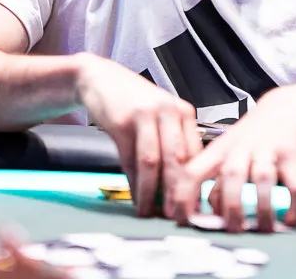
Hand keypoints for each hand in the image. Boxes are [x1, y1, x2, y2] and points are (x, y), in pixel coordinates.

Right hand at [76, 56, 200, 217]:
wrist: (100, 79)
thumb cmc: (133, 103)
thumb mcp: (159, 117)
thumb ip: (171, 145)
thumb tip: (178, 189)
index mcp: (183, 112)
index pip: (195, 153)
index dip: (195, 183)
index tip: (194, 206)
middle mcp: (168, 111)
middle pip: (177, 159)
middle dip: (177, 192)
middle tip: (176, 215)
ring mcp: (145, 115)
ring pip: (153, 161)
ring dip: (150, 191)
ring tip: (148, 211)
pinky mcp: (122, 121)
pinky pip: (129, 158)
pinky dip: (132, 182)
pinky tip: (134, 196)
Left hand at [169, 85, 295, 233]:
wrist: (287, 106)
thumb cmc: (253, 135)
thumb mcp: (228, 151)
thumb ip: (217, 179)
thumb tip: (210, 215)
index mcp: (219, 150)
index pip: (193, 170)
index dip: (183, 196)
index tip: (181, 220)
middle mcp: (241, 148)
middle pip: (231, 175)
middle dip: (231, 207)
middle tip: (234, 230)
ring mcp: (268, 150)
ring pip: (262, 178)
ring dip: (262, 208)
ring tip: (264, 229)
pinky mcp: (292, 154)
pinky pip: (294, 183)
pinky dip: (293, 205)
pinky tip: (290, 220)